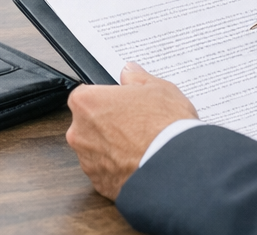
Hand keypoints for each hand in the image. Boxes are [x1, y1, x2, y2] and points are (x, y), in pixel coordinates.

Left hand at [66, 63, 196, 199]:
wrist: (176, 167)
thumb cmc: (164, 126)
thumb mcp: (158, 88)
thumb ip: (137, 78)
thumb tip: (129, 72)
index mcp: (87, 103)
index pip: (87, 96)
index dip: (107, 99)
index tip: (122, 104)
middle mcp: (80, 133)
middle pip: (89, 124)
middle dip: (108, 124)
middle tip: (136, 125)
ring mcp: (88, 161)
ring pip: (97, 150)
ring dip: (113, 149)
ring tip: (142, 146)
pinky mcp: (99, 184)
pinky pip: (106, 173)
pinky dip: (119, 170)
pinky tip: (140, 163)